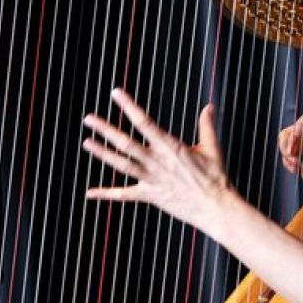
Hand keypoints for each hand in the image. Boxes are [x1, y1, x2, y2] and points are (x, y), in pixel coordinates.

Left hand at [82, 89, 237, 234]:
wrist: (216, 208)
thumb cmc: (216, 178)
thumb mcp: (212, 148)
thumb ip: (206, 126)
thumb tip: (209, 106)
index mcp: (170, 147)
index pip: (144, 122)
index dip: (128, 107)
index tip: (116, 94)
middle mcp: (157, 162)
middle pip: (126, 143)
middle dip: (106, 130)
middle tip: (88, 119)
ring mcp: (151, 180)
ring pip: (122, 165)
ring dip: (103, 153)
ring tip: (87, 142)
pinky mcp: (150, 196)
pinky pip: (124, 195)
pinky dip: (106, 194)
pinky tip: (90, 193)